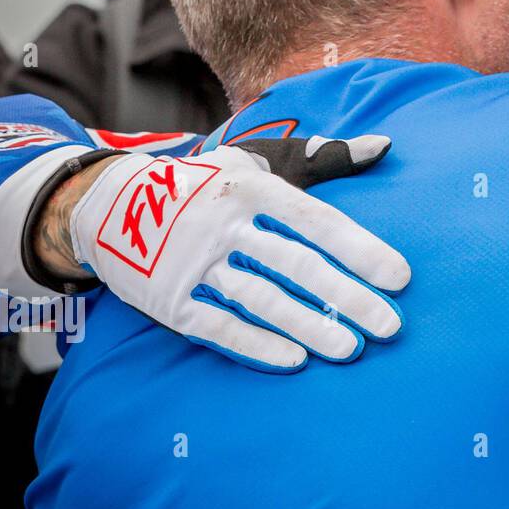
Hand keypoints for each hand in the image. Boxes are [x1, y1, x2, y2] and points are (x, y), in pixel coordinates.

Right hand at [36, 136, 409, 372]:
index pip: (317, 221)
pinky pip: (217, 325)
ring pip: (261, 299)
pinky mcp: (168, 298)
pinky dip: (255, 344)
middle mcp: (224, 224)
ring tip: (351, 349)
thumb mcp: (258, 161)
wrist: (108, 203)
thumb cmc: (206, 182)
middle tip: (390, 326)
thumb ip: (323, 157)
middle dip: (347, 298)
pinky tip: (294, 360)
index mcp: (254, 188)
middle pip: (296, 265)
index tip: (400, 277)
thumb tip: (385, 148)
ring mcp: (193, 263)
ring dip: (309, 326)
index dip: (360, 250)